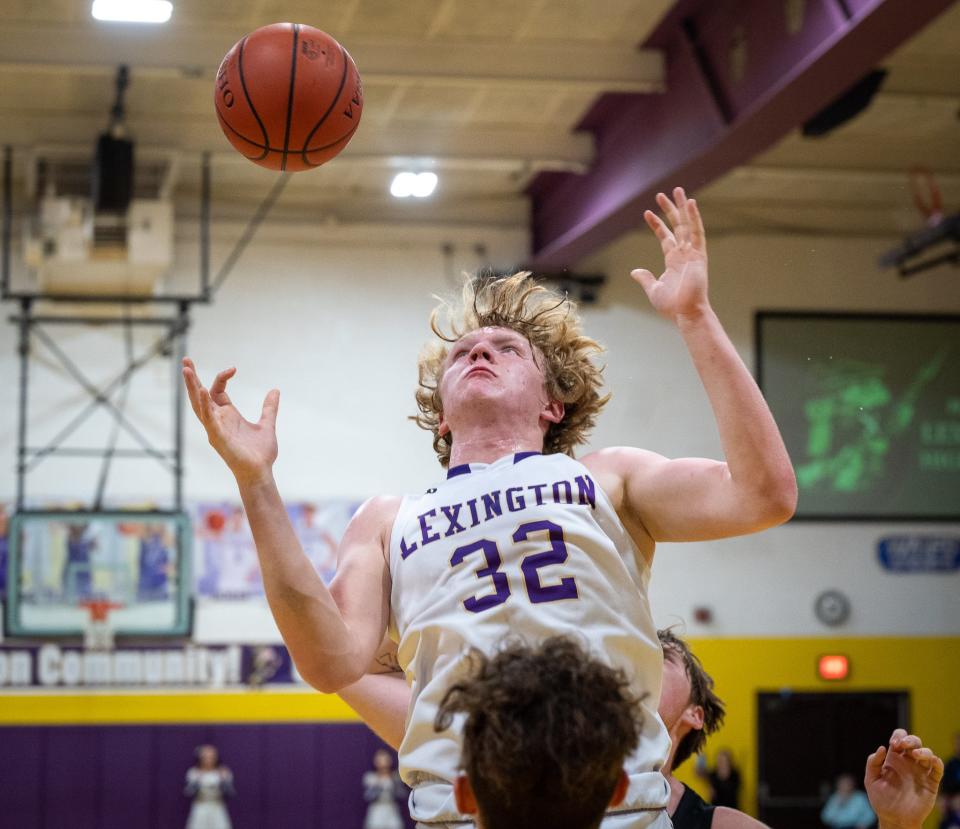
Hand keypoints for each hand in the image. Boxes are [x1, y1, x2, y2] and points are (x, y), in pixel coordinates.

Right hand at [182, 357, 279, 485]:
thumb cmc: (260, 453)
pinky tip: (202, 391)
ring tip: (187, 370)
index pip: (217, 391)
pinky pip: (209, 420)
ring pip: (199, 405)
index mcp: (227, 415)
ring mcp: (215, 429)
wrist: (261, 472)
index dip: (222, 377)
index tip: (234, 368)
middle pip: (200, 396)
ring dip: (193, 388)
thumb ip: (269, 408)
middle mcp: (218, 420)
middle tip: (185, 360)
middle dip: (192, 379)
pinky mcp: (218, 438)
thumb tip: (275, 391)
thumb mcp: (267, 424)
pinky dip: (205, 405)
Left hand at [632, 187, 708, 322]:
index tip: (647, 212)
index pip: (665, 237)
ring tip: (678, 190)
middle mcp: (684, 254)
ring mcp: (692, 253)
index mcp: (673, 261)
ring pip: (687, 225)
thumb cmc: (672, 306)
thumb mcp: (654, 289)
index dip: (657, 224)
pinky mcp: (699, 255)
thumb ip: (646, 278)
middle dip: (670, 210)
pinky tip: (691, 203)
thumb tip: (635, 271)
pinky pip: (697, 232)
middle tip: (663, 194)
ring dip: (683, 208)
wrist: (686, 313)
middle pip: (677, 226)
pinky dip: (695, 217)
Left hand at [865, 728, 942, 828]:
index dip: (898, 736)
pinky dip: (938, 764)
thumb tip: (882, 747)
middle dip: (910, 740)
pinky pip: (937, 770)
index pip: (899, 739)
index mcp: (894, 759)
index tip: (894, 744)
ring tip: (915, 754)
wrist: (894, 819)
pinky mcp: (931, 783)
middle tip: (902, 745)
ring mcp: (920, 772)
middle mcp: (908, 763)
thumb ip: (873, 763)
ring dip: (923, 750)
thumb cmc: (881, 799)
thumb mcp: (871, 780)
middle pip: (914, 742)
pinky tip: (933, 761)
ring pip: (927, 753)